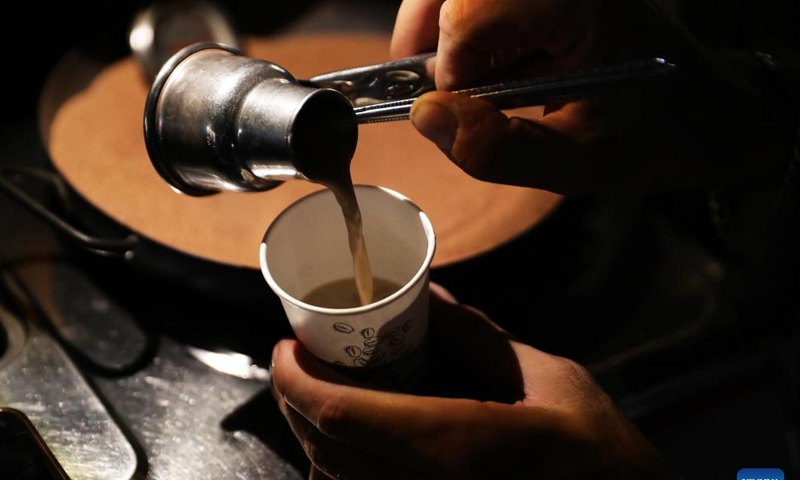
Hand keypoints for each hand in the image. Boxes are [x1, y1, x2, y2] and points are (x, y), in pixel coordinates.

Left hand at [270, 283, 678, 479]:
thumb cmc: (601, 452)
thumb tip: (426, 292)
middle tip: (296, 359)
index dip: (297, 380)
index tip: (286, 346)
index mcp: (459, 447)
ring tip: (318, 392)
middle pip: (326, 451)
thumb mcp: (550, 379)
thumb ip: (479, 336)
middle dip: (294, 402)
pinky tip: (352, 439)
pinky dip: (340, 468)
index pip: (344, 416)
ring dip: (312, 435)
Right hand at [390, 0, 790, 195]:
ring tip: (465, 87)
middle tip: (439, 96)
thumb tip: (426, 116)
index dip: (449, 70)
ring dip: (443, 39)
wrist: (701, 110)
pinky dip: (467, 38)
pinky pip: (480, 4)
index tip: (462, 114)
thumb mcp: (579, 163)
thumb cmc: (652, 135)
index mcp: (580, 4)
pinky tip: (489, 71)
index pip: (470, 14)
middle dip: (429, 45)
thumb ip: (501, 149)